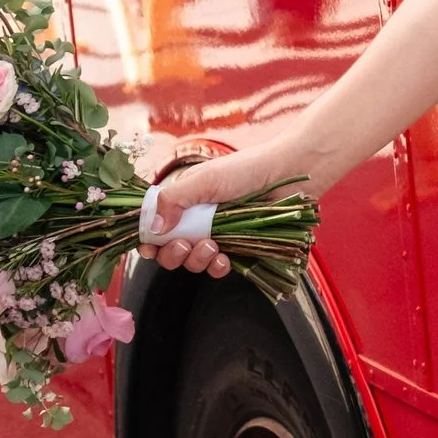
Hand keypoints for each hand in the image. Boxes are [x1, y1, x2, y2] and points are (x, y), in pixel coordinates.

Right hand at [137, 134, 297, 277]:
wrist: (289, 175)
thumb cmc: (247, 170)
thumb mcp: (204, 179)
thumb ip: (173, 200)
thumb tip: (152, 228)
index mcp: (184, 200)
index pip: (155, 226)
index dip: (149, 240)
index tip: (149, 248)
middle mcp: (197, 219)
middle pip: (169, 249)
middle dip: (172, 253)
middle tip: (186, 245)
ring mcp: (217, 235)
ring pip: (192, 261)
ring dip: (197, 260)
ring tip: (213, 246)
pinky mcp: (237, 248)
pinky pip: (218, 267)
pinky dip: (217, 267)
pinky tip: (225, 259)